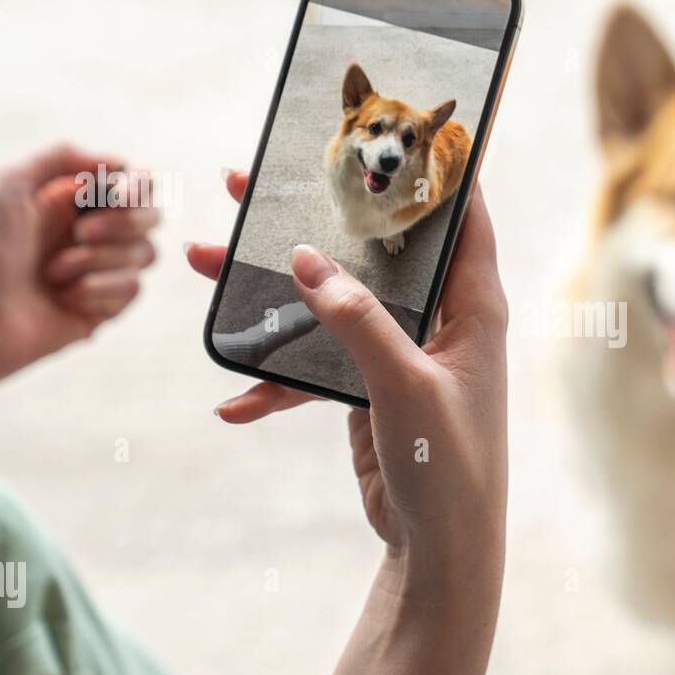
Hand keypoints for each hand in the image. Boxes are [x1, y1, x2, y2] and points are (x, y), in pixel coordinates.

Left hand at [0, 144, 158, 424]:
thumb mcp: (6, 177)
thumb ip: (62, 153)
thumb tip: (118, 164)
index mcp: (68, 196)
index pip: (133, 180)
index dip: (138, 184)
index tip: (121, 194)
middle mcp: (88, 230)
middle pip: (150, 215)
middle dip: (122, 223)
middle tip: (80, 233)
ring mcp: (98, 269)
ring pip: (145, 253)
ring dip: (99, 261)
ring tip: (53, 274)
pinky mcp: (103, 305)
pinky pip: (133, 289)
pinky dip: (99, 291)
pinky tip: (64, 299)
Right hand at [186, 170, 507, 568]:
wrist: (440, 553)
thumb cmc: (449, 468)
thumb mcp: (405, 389)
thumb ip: (359, 324)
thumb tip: (306, 262)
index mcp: (472, 308)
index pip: (462, 216)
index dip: (436, 166)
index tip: (394, 122)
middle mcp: (439, 322)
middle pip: (373, 250)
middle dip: (313, 219)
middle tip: (249, 182)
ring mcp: (400, 355)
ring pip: (332, 303)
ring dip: (271, 292)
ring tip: (202, 265)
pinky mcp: (370, 390)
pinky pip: (315, 367)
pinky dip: (276, 380)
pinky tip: (233, 403)